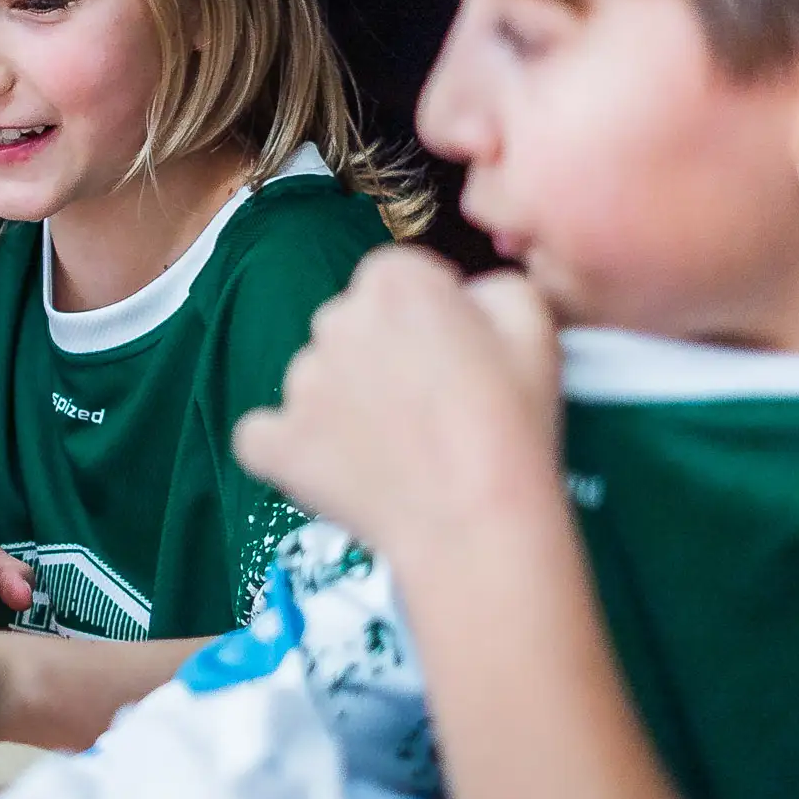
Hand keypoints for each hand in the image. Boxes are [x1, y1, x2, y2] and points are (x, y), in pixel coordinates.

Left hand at [231, 247, 564, 565]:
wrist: (476, 521)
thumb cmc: (511, 425)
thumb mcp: (534, 327)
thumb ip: (494, 288)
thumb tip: (467, 297)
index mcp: (394, 281)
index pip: (397, 278)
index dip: (428, 315)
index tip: (452, 353)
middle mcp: (334, 319)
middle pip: (351, 324)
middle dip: (381, 353)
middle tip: (427, 405)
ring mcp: (299, 382)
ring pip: (314, 377)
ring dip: (343, 401)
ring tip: (393, 448)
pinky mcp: (275, 441)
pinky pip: (264, 433)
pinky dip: (290, 447)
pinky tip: (332, 465)